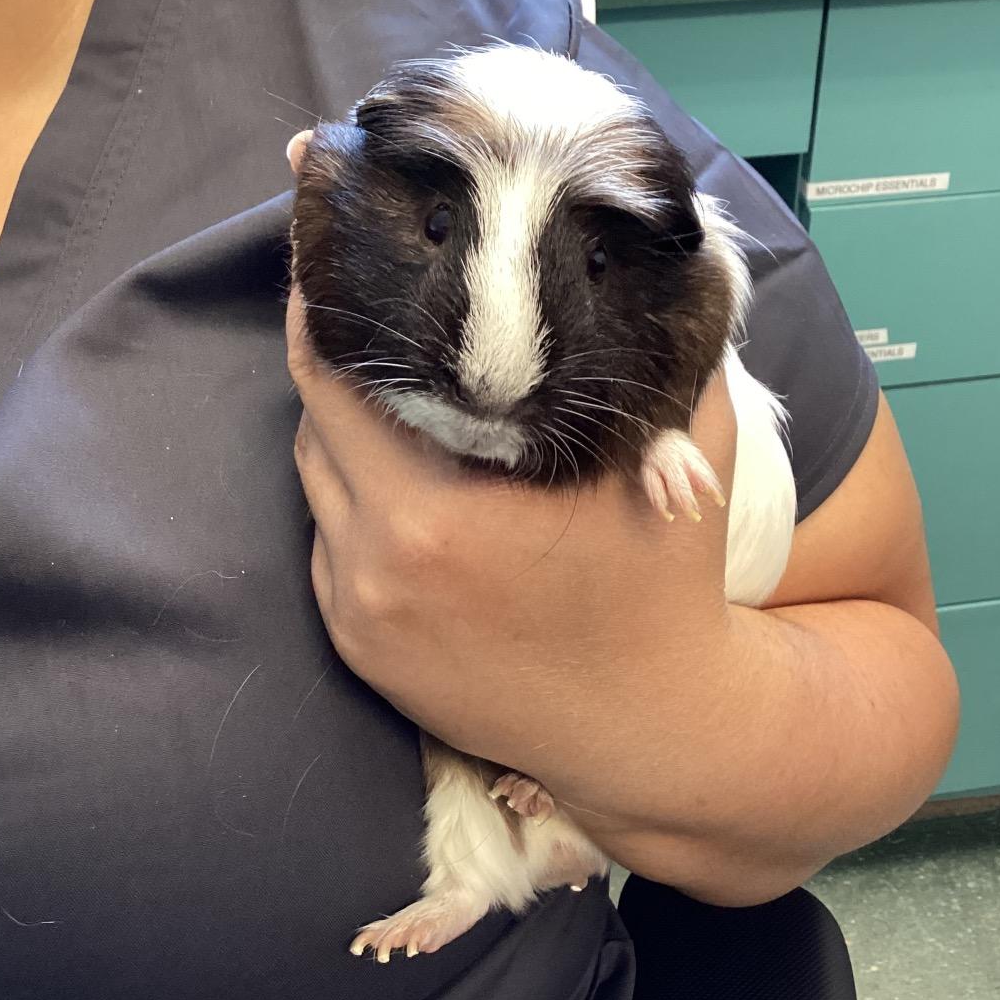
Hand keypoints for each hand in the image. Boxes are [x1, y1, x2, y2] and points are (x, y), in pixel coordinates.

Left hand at [287, 284, 737, 780]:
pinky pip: (331, 547)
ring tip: (402, 411)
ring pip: (317, 490)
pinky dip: (355, 508)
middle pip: (311, 430)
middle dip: (337, 373)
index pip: (332, 385)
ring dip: (346, 442)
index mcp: (434, 514)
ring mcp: (359, 616)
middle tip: (377, 331)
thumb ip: (672, 359)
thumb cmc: (664, 589)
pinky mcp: (361, 651)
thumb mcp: (688, 461)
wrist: (648, 729)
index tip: (331, 270)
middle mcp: (376, 566)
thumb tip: (656, 273)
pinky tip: (412, 496)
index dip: (324, 315)